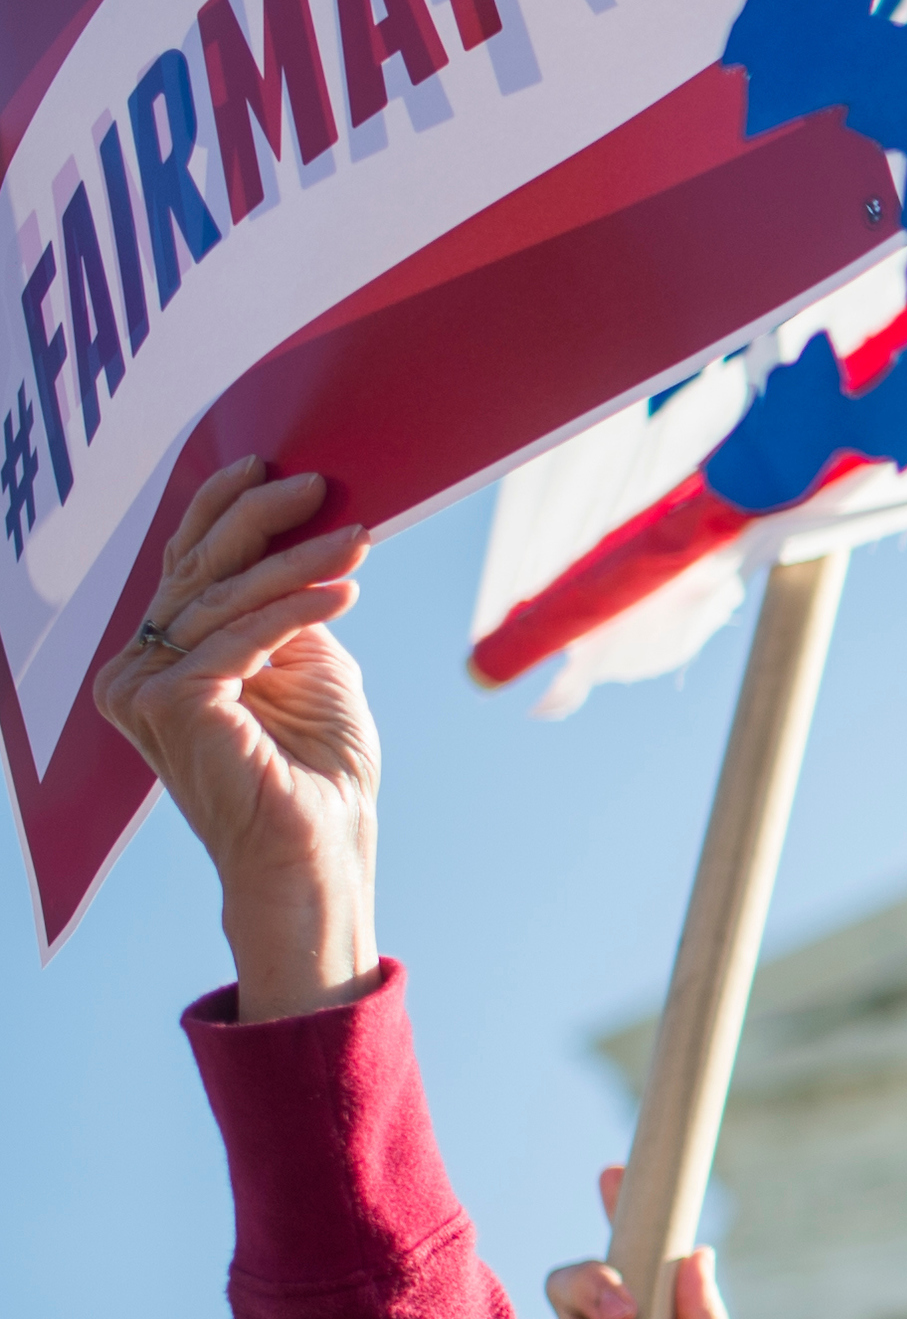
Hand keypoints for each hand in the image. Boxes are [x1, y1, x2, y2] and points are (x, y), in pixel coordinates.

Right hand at [89, 456, 381, 1017]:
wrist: (320, 851)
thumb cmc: (319, 770)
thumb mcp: (311, 667)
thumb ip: (290, 608)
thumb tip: (304, 537)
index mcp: (161, 657)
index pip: (186, 565)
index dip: (222, 509)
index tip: (270, 467)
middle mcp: (136, 671)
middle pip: (200, 571)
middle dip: (261, 518)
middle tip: (319, 486)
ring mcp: (143, 690)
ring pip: (226, 600)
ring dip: (297, 563)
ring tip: (357, 542)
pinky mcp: (171, 705)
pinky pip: (241, 638)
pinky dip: (296, 610)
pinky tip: (344, 592)